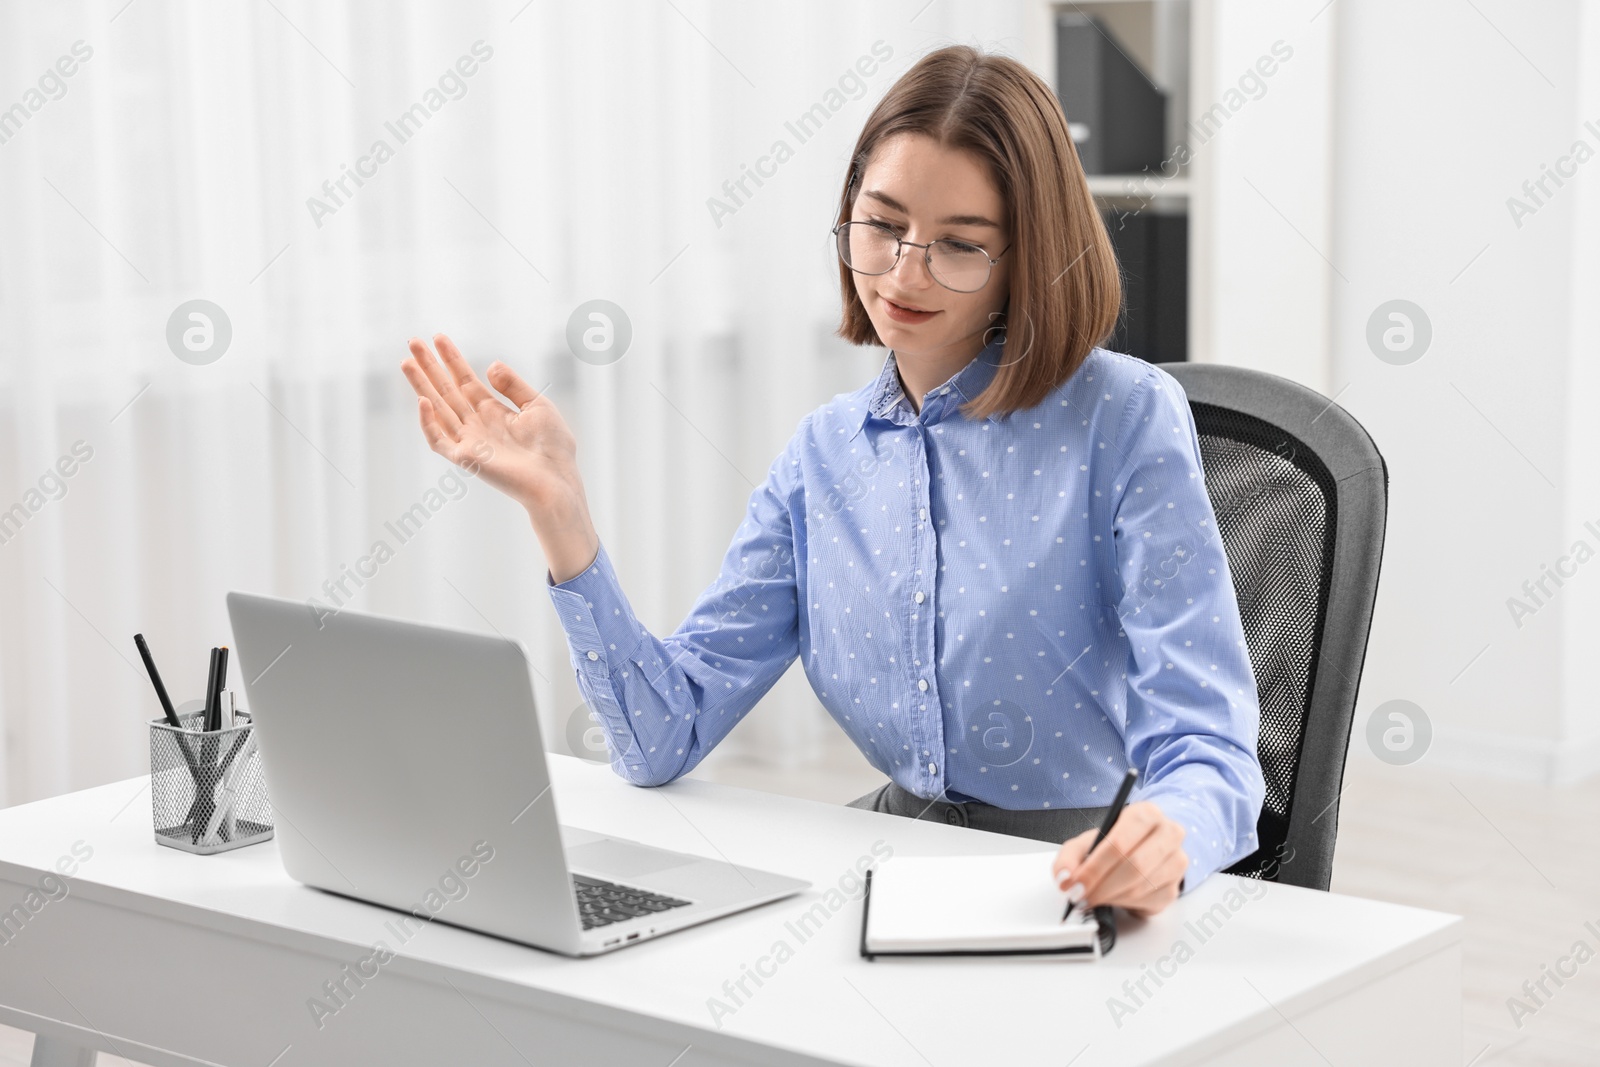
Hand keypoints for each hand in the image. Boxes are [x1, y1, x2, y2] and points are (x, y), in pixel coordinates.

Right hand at [400, 334, 598, 580]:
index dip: (452, 359)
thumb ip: (513, 386)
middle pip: (446, 391)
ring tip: (406, 361)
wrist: (556, 478)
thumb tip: (490, 365)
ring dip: (421, 386)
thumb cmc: (553, 447)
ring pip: (437, 409)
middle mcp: (477, 425)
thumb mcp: (537, 405)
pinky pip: (439, 440)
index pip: (465, 381)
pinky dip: (428, 423)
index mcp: (494, 412)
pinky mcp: (466, 459)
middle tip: (412, 342)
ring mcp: (469, 442)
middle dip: (429, 367)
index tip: (438, 337)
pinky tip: (423, 401)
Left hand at [1051, 801, 1186, 918]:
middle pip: (1134, 866)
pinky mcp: (1175, 887)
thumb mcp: (1086, 842)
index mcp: (1146, 814)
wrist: (1142, 850)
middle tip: (1080, 897)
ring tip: (1092, 898)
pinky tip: (1112, 898)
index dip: (1095, 867)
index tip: (1076, 884)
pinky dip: (1124, 904)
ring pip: (1140, 887)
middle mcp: (1168, 834)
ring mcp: (1176, 861)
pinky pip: (1147, 901)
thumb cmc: (1115, 844)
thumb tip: (1065, 879)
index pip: (1120, 842)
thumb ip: (1069, 858)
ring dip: (1110, 897)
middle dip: (1101, 886)